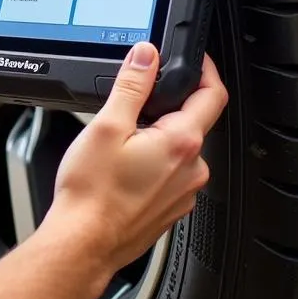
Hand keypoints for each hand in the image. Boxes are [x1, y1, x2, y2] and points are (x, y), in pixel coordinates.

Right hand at [42, 42, 227, 286]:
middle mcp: (192, 169)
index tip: (195, 58)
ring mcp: (184, 191)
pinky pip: (171, 172)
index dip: (206, 69)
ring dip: (159, 134)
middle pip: (194, 120)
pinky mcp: (171, 207)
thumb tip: (146, 56)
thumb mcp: (107, 125)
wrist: (84, 242)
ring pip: (180, 148)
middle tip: (136, 99)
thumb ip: (131, 86)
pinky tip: (123, 167)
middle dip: (169, 104)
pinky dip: (154, 161)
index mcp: (181, 142)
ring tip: (121, 138)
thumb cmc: (92, 192)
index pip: (213, 95)